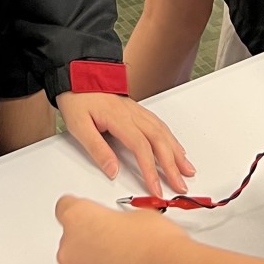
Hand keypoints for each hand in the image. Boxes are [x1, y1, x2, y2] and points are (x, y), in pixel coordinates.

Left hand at [56, 91, 194, 199]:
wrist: (77, 74)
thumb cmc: (77, 98)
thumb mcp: (78, 126)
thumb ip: (97, 149)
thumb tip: (113, 171)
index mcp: (119, 118)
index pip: (141, 147)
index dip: (150, 170)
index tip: (156, 188)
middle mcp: (132, 113)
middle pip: (159, 140)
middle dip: (172, 165)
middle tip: (180, 185)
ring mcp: (136, 110)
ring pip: (162, 131)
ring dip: (177, 152)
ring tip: (187, 169)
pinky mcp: (136, 110)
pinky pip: (159, 124)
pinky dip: (171, 139)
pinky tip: (176, 148)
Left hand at [56, 196, 187, 263]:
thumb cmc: (158, 249)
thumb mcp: (140, 216)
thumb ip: (119, 222)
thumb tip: (125, 230)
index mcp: (79, 220)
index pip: (65, 207)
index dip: (82, 211)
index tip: (89, 213)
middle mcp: (72, 253)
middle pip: (74, 243)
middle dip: (94, 242)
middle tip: (122, 241)